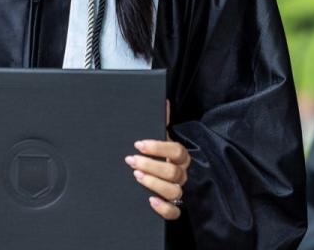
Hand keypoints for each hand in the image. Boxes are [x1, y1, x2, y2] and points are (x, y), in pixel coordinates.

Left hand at [125, 100, 190, 219]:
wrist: (165, 177)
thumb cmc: (161, 156)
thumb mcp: (161, 139)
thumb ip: (161, 123)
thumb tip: (163, 102)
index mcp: (180, 156)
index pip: (176, 151)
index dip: (158, 147)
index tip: (138, 144)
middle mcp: (182, 174)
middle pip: (173, 172)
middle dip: (150, 165)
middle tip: (131, 160)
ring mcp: (180, 191)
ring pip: (174, 190)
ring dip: (154, 183)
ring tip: (137, 176)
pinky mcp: (175, 207)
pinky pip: (174, 212)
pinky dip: (163, 208)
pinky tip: (150, 200)